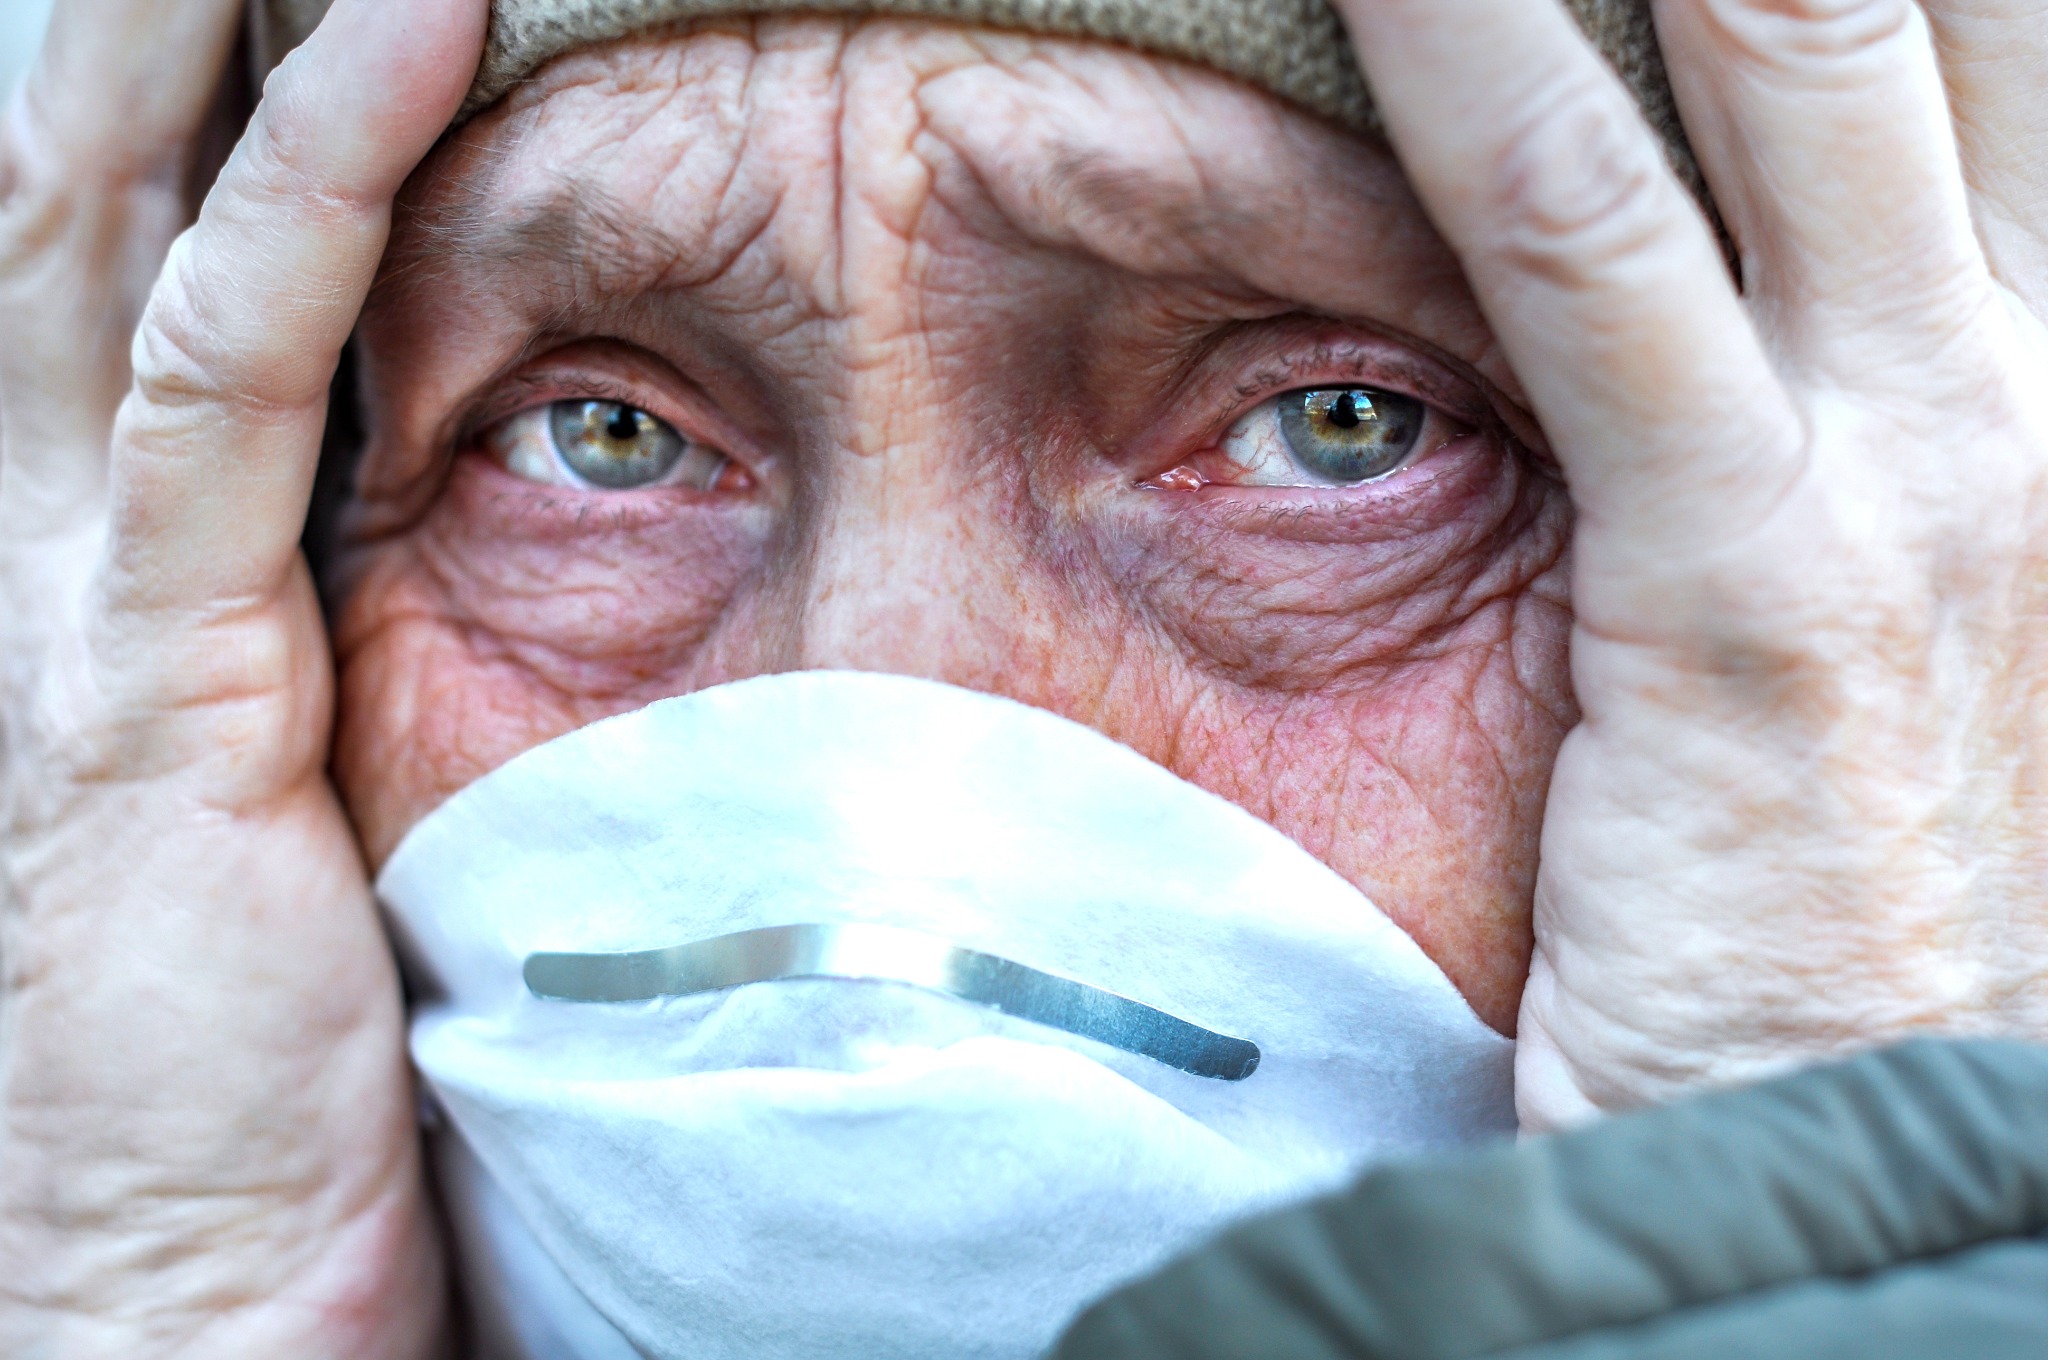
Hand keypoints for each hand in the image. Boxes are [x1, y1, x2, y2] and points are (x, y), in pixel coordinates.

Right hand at [0, 0, 482, 1352]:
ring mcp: (43, 591)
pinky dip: (306, 181)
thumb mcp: (237, 761)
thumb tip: (385, 449)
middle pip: (45, 186)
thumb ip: (265, 589)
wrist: (165, 1269)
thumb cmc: (223, 1038)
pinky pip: (221, 365)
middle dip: (122, 11)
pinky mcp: (142, 667)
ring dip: (195, 21)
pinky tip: (396, 28)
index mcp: (31, 553)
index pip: (65, 252)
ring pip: (104, 224)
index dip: (131, 85)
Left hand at [1332, 0, 2047, 1126]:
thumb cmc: (1853, 877)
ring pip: (1779, 36)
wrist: (1872, 1136)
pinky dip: (1479, 58)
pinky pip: (1584, 242)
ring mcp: (1921, 460)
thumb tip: (1755, 251)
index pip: (2000, 34)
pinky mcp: (1750, 581)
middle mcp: (2034, 367)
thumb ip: (1852, 405)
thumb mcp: (1900, 593)